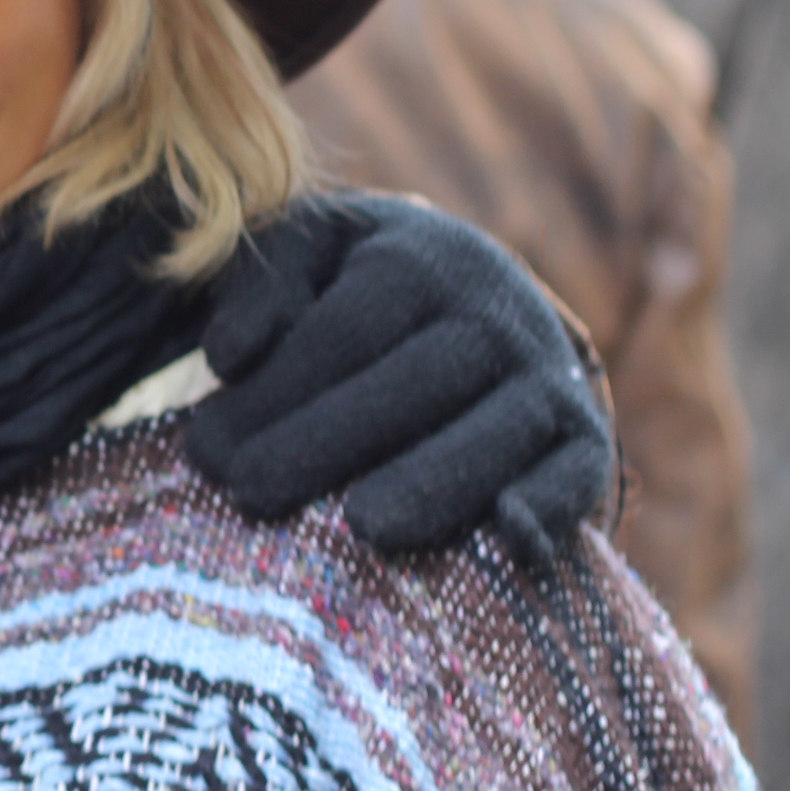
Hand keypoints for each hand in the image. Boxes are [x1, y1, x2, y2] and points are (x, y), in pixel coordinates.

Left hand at [186, 192, 611, 567]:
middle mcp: (493, 316)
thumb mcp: (304, 253)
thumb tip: (226, 355)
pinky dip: (554, 505)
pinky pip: (579, 471)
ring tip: (364, 527)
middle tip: (249, 496)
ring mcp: (547, 376)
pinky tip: (511, 537)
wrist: (478, 289)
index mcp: (417, 262)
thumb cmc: (358, 281)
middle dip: (326, 443)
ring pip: (496, 431)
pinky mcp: (584, 436)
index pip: (343, 333)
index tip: (205, 454)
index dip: (275, 394)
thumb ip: (258, 288)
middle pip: (411, 383)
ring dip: (434, 482)